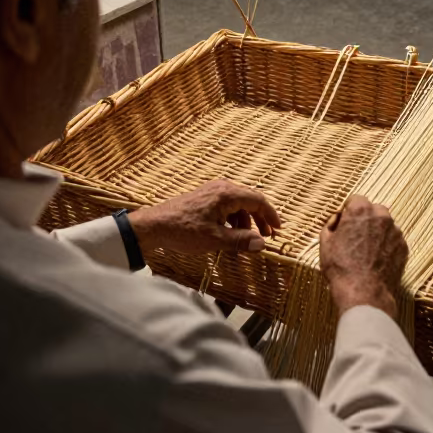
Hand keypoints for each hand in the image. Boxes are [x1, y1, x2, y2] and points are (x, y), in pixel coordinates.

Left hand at [128, 179, 280, 260]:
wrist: (153, 226)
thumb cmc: (183, 231)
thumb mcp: (215, 240)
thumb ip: (241, 241)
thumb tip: (262, 244)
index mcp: (227, 194)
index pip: (258, 200)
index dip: (271, 215)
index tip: (278, 230)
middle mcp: (221, 188)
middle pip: (249, 201)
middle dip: (259, 220)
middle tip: (266, 237)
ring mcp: (211, 192)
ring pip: (238, 205)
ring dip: (245, 222)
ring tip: (245, 241)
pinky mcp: (204, 199)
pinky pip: (226, 207)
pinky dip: (233, 220)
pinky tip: (229, 235)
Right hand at [319, 194, 407, 320]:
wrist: (363, 293)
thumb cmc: (341, 268)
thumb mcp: (326, 243)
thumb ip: (331, 224)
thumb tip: (338, 218)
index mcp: (360, 210)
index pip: (356, 199)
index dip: (349, 211)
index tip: (345, 223)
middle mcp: (381, 216)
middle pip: (373, 209)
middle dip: (365, 219)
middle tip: (356, 236)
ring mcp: (395, 231)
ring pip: (385, 225)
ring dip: (377, 232)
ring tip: (366, 251)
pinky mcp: (403, 247)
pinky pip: (393, 240)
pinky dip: (386, 245)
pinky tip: (376, 259)